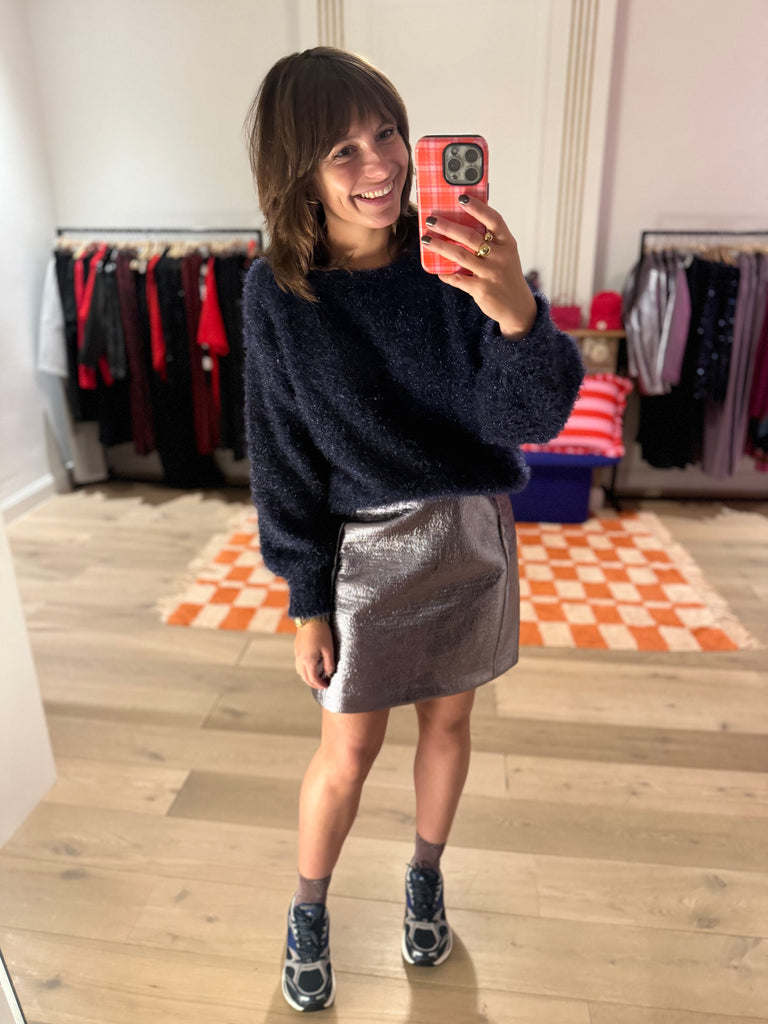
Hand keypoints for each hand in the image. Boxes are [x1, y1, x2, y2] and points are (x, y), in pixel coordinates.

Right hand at [294, 619, 334, 689]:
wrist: (310, 618)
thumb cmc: (321, 632)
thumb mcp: (329, 649)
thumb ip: (329, 663)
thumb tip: (329, 673)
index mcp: (308, 660)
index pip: (313, 679)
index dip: (320, 685)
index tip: (327, 685)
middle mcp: (300, 659)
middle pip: (304, 677)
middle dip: (313, 683)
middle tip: (322, 685)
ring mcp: (297, 654)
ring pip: (300, 671)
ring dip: (307, 677)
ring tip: (316, 677)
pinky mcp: (297, 648)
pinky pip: (298, 664)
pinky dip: (304, 669)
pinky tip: (311, 666)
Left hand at [423, 195, 536, 338]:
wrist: (517, 306)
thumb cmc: (506, 274)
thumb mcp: (506, 254)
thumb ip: (490, 240)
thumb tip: (461, 222)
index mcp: (507, 243)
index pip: (493, 219)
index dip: (477, 207)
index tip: (461, 197)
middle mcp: (500, 256)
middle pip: (470, 236)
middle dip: (448, 226)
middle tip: (430, 219)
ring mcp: (491, 273)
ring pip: (460, 256)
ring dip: (440, 246)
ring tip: (426, 239)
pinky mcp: (482, 290)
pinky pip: (458, 279)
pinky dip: (446, 274)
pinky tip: (437, 270)